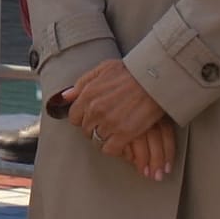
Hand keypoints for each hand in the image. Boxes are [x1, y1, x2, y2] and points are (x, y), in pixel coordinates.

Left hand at [62, 63, 178, 178]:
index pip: (74, 117)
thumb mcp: (103, 69)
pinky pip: (110, 149)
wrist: (154, 78)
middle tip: (108, 125)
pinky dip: (115, 148)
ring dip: (106, 138)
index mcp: (88, 95)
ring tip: (116, 133)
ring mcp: (109, 123)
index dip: (83, 119)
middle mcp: (95, 110)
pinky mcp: (124, 133)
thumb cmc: (131, 71)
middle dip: (95, 128)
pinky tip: (122, 141)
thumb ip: (82, 83)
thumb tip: (65, 96)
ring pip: (98, 140)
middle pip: (86, 130)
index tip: (94, 118)